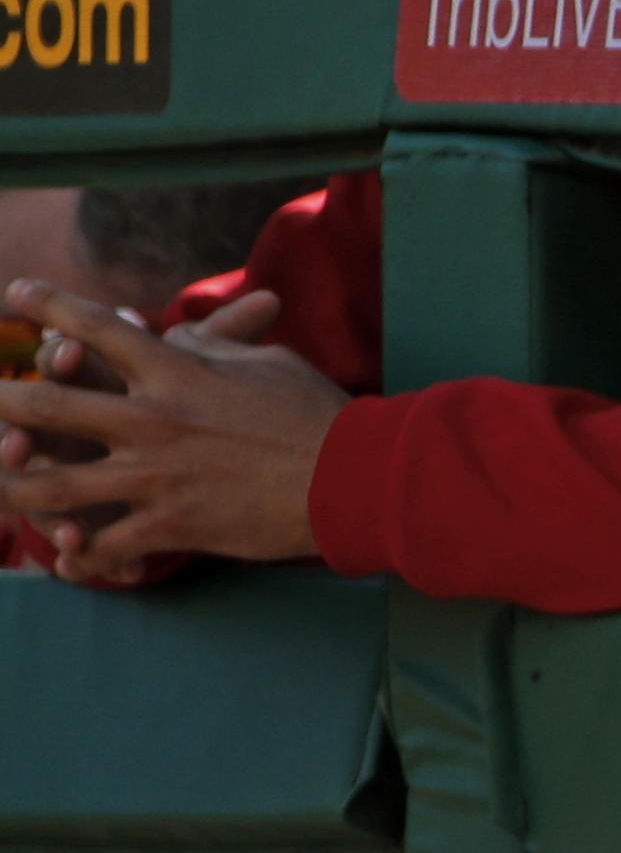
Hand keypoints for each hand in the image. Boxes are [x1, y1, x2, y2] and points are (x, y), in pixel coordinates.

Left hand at [0, 280, 342, 582]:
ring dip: (10, 484)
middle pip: (48, 405)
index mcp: (177, 371)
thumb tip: (174, 338)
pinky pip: (104, 547)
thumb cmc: (317, 413)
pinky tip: (65, 559)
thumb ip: (210, 348)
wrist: (354, 477)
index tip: (16, 293)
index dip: (49, 306)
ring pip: (52, 485)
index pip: (97, 327)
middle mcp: (153, 420)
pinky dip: (81, 556)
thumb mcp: (264, 363)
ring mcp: (155, 477)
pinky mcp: (170, 526)